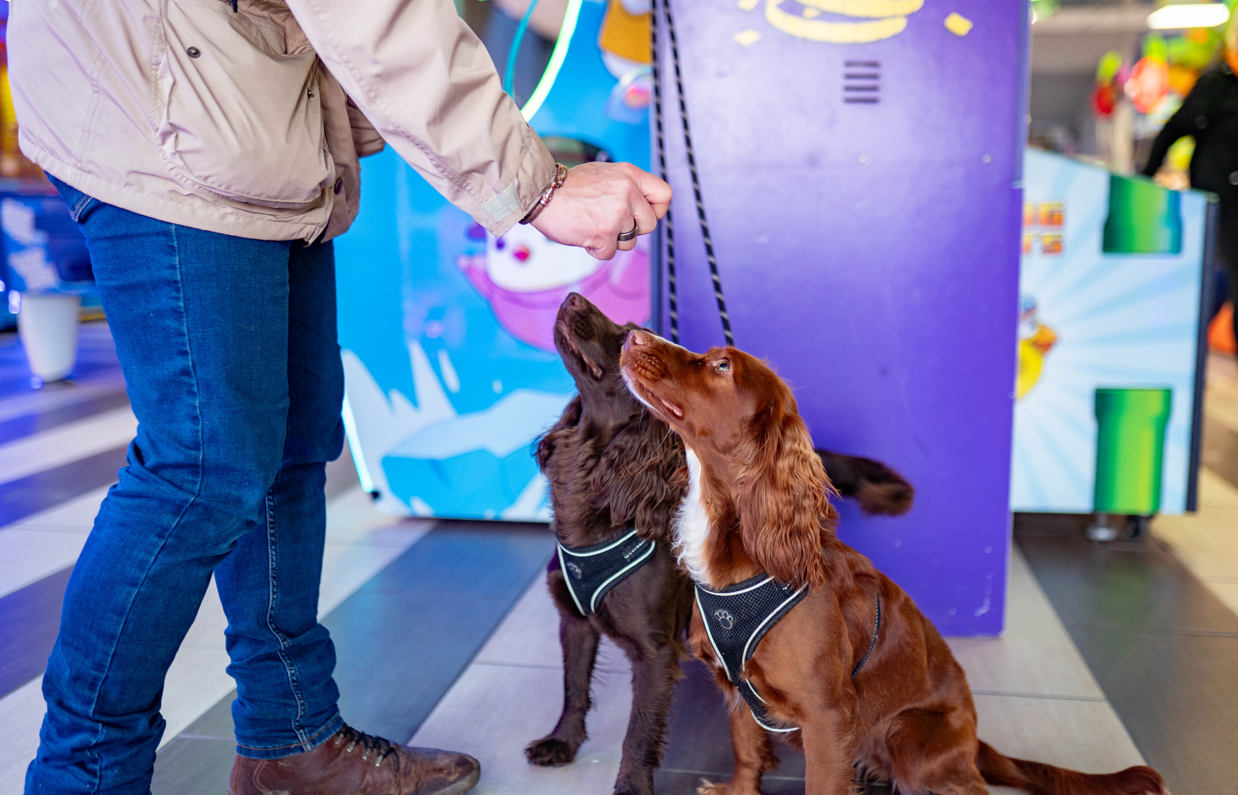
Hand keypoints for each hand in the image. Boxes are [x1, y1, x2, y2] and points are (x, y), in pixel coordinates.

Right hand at [530, 161, 671, 259]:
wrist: (541, 193)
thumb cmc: (569, 187)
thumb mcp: (605, 174)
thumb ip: (627, 187)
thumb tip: (644, 207)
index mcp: (630, 175)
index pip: (665, 195)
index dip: (657, 210)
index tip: (643, 215)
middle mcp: (627, 193)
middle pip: (649, 225)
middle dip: (632, 229)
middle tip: (610, 221)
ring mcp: (616, 214)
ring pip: (629, 242)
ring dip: (612, 240)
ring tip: (593, 224)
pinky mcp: (604, 234)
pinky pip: (610, 253)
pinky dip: (596, 248)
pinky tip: (584, 232)